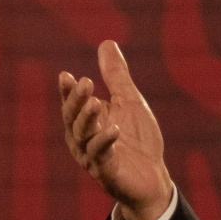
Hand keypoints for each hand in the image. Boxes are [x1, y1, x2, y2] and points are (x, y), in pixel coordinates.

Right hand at [59, 39, 173, 219]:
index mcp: (86, 121)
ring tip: (95, 102)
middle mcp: (83, 139)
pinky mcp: (107, 172)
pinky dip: (105, 142)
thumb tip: (107, 43)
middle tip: (85, 82)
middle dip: (76, 101)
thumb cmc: (138, 140)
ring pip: (83, 137)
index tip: (66, 75)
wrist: (154, 177)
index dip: (68, 91)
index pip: (72, 103)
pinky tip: (113, 129)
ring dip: (87, 119)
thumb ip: (116, 76)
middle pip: (73, 118)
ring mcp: (93, 157)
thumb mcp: (129, 101)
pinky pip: (101, 156)